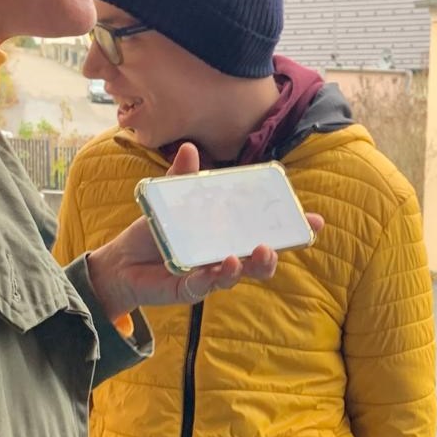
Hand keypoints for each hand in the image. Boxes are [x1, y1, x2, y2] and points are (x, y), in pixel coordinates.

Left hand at [85, 143, 322, 318]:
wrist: (121, 261)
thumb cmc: (155, 232)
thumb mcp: (170, 201)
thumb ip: (183, 178)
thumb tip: (189, 147)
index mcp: (228, 234)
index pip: (265, 232)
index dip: (292, 229)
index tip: (315, 222)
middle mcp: (225, 255)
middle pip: (260, 259)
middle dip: (275, 253)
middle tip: (276, 244)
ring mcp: (210, 274)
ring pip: (239, 275)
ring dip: (250, 266)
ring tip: (252, 254)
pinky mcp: (189, 289)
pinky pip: (205, 285)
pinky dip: (214, 276)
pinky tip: (219, 267)